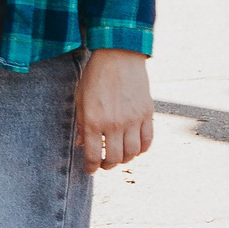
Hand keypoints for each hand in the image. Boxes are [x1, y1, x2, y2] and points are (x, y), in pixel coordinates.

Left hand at [77, 49, 153, 172]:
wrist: (119, 57)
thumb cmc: (95, 77)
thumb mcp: (80, 99)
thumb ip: (82, 124)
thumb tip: (82, 144)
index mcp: (94, 121)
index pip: (93, 155)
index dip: (91, 167)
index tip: (90, 170)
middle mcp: (115, 124)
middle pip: (115, 158)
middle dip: (108, 165)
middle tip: (105, 164)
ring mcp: (133, 120)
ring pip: (133, 153)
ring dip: (126, 160)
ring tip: (119, 157)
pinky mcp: (147, 114)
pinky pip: (148, 140)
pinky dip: (142, 149)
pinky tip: (135, 148)